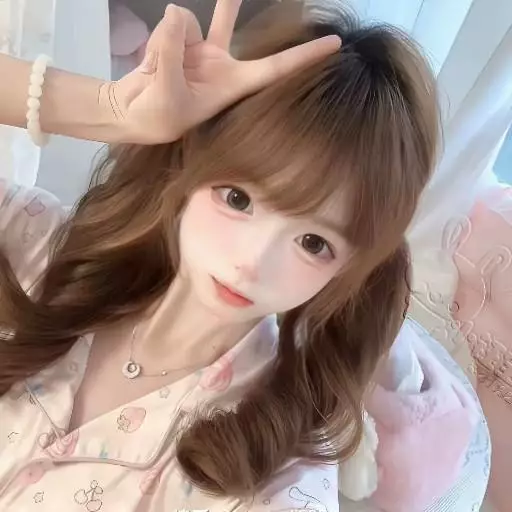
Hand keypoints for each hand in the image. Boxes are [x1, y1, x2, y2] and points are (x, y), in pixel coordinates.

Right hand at [105, 0, 340, 144]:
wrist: (131, 115)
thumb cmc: (157, 117)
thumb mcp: (166, 89)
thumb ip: (172, 48)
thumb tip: (177, 10)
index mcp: (231, 85)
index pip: (275, 69)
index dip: (304, 57)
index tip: (335, 44)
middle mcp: (220, 64)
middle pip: (232, 22)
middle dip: (231, 0)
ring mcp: (198, 50)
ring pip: (188, 20)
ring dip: (167, 39)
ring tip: (155, 68)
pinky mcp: (178, 41)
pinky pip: (170, 24)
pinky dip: (157, 39)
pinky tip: (150, 63)